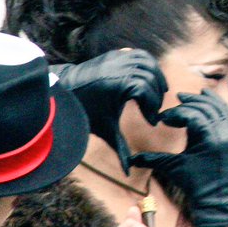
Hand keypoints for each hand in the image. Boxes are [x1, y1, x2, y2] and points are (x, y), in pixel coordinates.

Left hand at [53, 49, 166, 172]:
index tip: (151, 122)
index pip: (148, 93)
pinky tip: (150, 77)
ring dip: (157, 78)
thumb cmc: (88, 111)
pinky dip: (149, 64)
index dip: (153, 109)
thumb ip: (120, 149)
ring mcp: (118, 58)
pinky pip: (140, 54)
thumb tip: (129, 172)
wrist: (68, 90)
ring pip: (149, 63)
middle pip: (152, 78)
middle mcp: (121, 68)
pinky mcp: (117, 54)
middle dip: (157, 95)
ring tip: (159, 92)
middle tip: (154, 110)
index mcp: (120, 85)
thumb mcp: (106, 130)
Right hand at [131, 91, 227, 226]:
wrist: (221, 200)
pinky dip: (219, 106)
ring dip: (205, 100)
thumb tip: (130, 160)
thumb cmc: (196, 185)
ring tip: (192, 96)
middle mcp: (222, 132)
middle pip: (205, 106)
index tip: (163, 120)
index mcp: (208, 138)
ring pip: (219, 108)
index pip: (190, 114)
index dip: (175, 114)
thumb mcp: (174, 168)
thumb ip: (153, 159)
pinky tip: (210, 102)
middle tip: (177, 99)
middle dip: (189, 102)